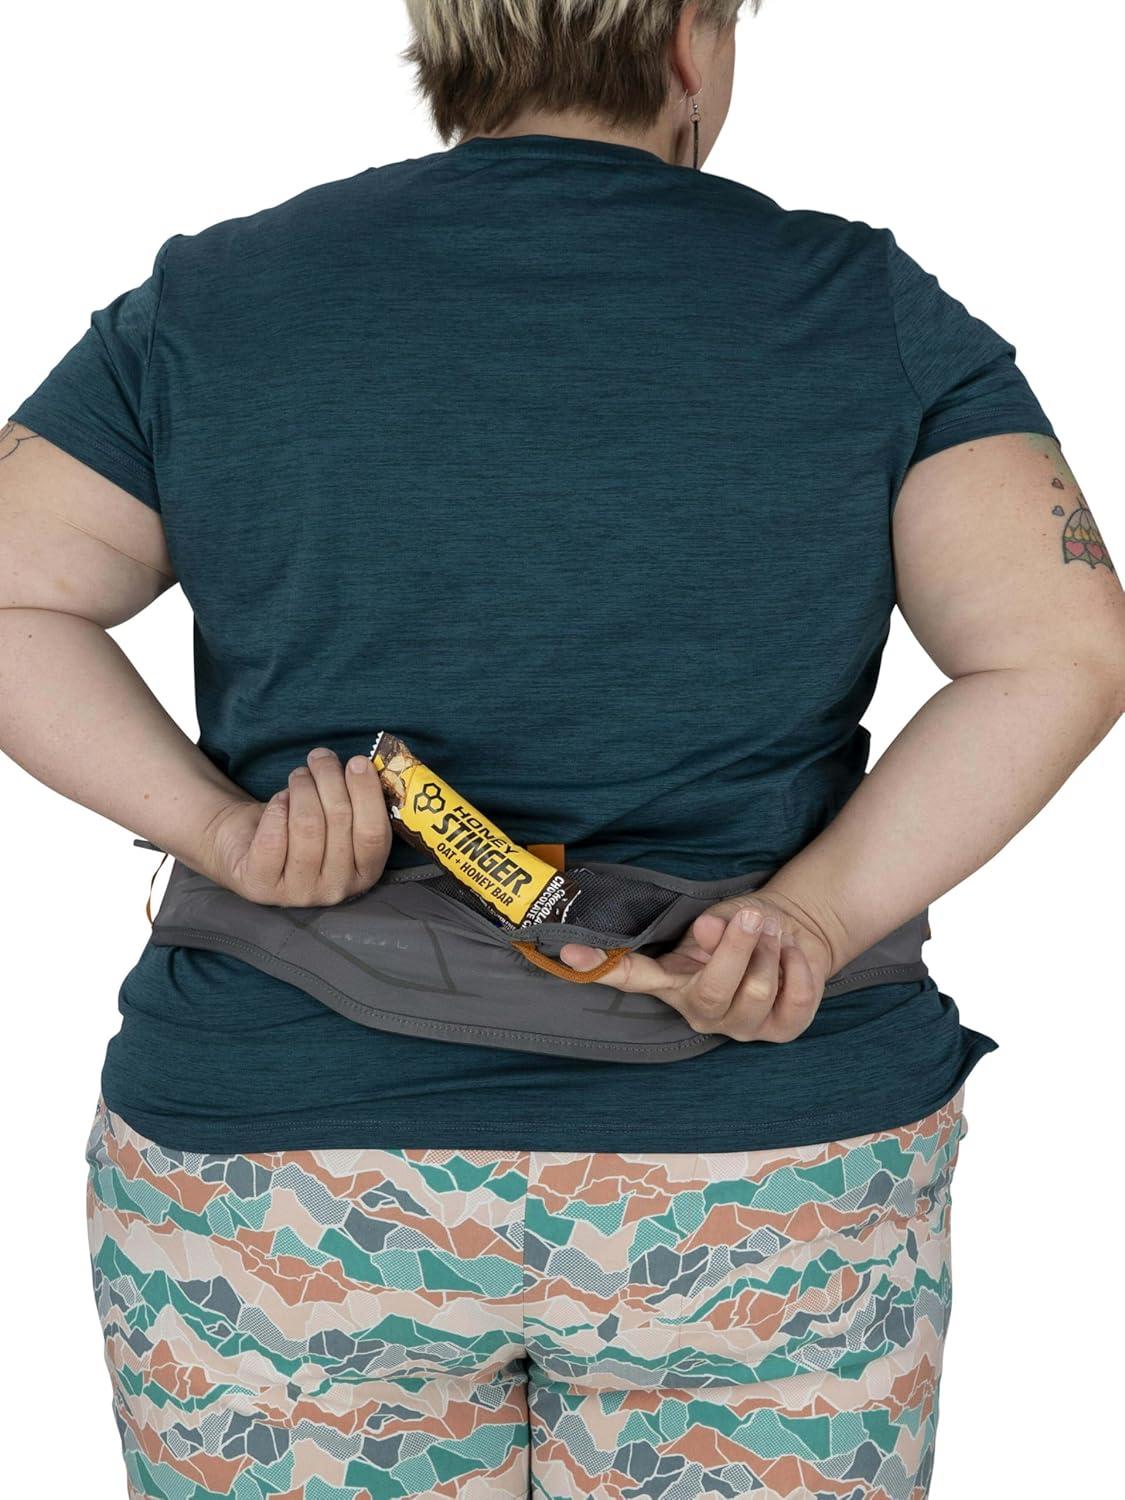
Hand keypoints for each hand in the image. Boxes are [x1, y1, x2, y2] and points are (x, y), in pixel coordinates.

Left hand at [198, 747, 391, 906]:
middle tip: (320, 758)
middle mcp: (335, 890)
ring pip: (307, 825)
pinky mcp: (262, 887)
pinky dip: (276, 808)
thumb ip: (358, 799)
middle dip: (329, 778)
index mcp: (365, 874)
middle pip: (339, 821)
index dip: (367, 793)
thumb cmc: (302, 825)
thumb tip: (364, 766)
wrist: (251, 844)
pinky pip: (273, 838)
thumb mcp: (337, 817)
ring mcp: (298, 893)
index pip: (374, 835)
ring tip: (298, 776)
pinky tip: (279, 801)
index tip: (358, 761)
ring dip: (302, 787)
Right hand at [558, 892, 833, 1042]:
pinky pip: (795, 1001)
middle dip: (737, 950)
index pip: (630, 977)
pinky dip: (799, 968)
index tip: (568, 952)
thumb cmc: (743, 927)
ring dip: (771, 953)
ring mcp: (741, 1028)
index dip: (600, 967)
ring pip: (756, 995)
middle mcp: (701, 1012)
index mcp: (674, 983)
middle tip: (753, 916)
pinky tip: (793, 953)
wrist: (792, 934)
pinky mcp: (781, 1031)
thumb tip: (710, 931)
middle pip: (711, 993)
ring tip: (775, 930)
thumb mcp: (721, 917)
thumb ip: (712, 928)